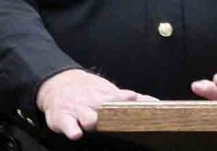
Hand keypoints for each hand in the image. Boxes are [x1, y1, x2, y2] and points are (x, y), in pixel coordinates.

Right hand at [36, 69, 157, 139]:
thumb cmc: (91, 91)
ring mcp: (80, 111)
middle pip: (106, 106)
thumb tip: (156, 103)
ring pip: (88, 117)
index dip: (131, 100)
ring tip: (95, 122)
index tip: (141, 102)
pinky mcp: (63, 119)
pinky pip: (68, 125)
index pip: (123, 98)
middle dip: (114, 110)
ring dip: (92, 120)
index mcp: (109, 96)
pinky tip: (77, 133)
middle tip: (123, 114)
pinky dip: (72, 129)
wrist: (59, 83)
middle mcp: (95, 103)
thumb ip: (133, 100)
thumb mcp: (111, 92)